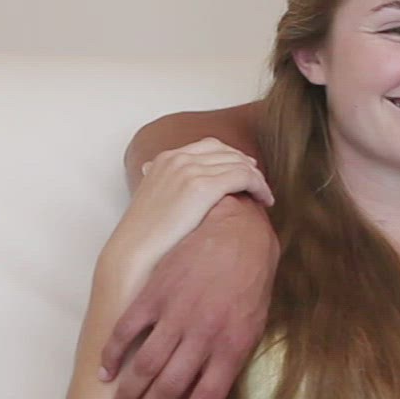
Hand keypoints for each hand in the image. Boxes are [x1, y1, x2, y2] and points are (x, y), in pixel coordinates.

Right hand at [100, 138, 273, 286]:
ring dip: (256, 179)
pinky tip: (265, 201)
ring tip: (264, 197)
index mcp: (165, 159)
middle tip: (259, 184)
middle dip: (247, 166)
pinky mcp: (202, 187)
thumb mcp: (154, 200)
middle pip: (227, 151)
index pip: (210, 146)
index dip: (232, 157)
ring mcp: (189, 170)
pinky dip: (259, 187)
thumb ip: (168, 186)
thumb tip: (182, 189)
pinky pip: (244, 177)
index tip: (245, 171)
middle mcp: (178, 159)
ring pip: (239, 164)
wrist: (134, 253)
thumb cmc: (144, 237)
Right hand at [100, 198, 279, 398]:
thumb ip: (228, 362)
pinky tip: (104, 372)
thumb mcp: (253, 327)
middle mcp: (203, 336)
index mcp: (232, 348)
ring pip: (144, 365)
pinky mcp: (155, 293)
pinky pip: (127, 331)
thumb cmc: (250, 284)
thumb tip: (201, 397)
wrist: (238, 232)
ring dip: (127, 393)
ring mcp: (176, 314)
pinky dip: (111, 354)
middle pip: (169, 390)